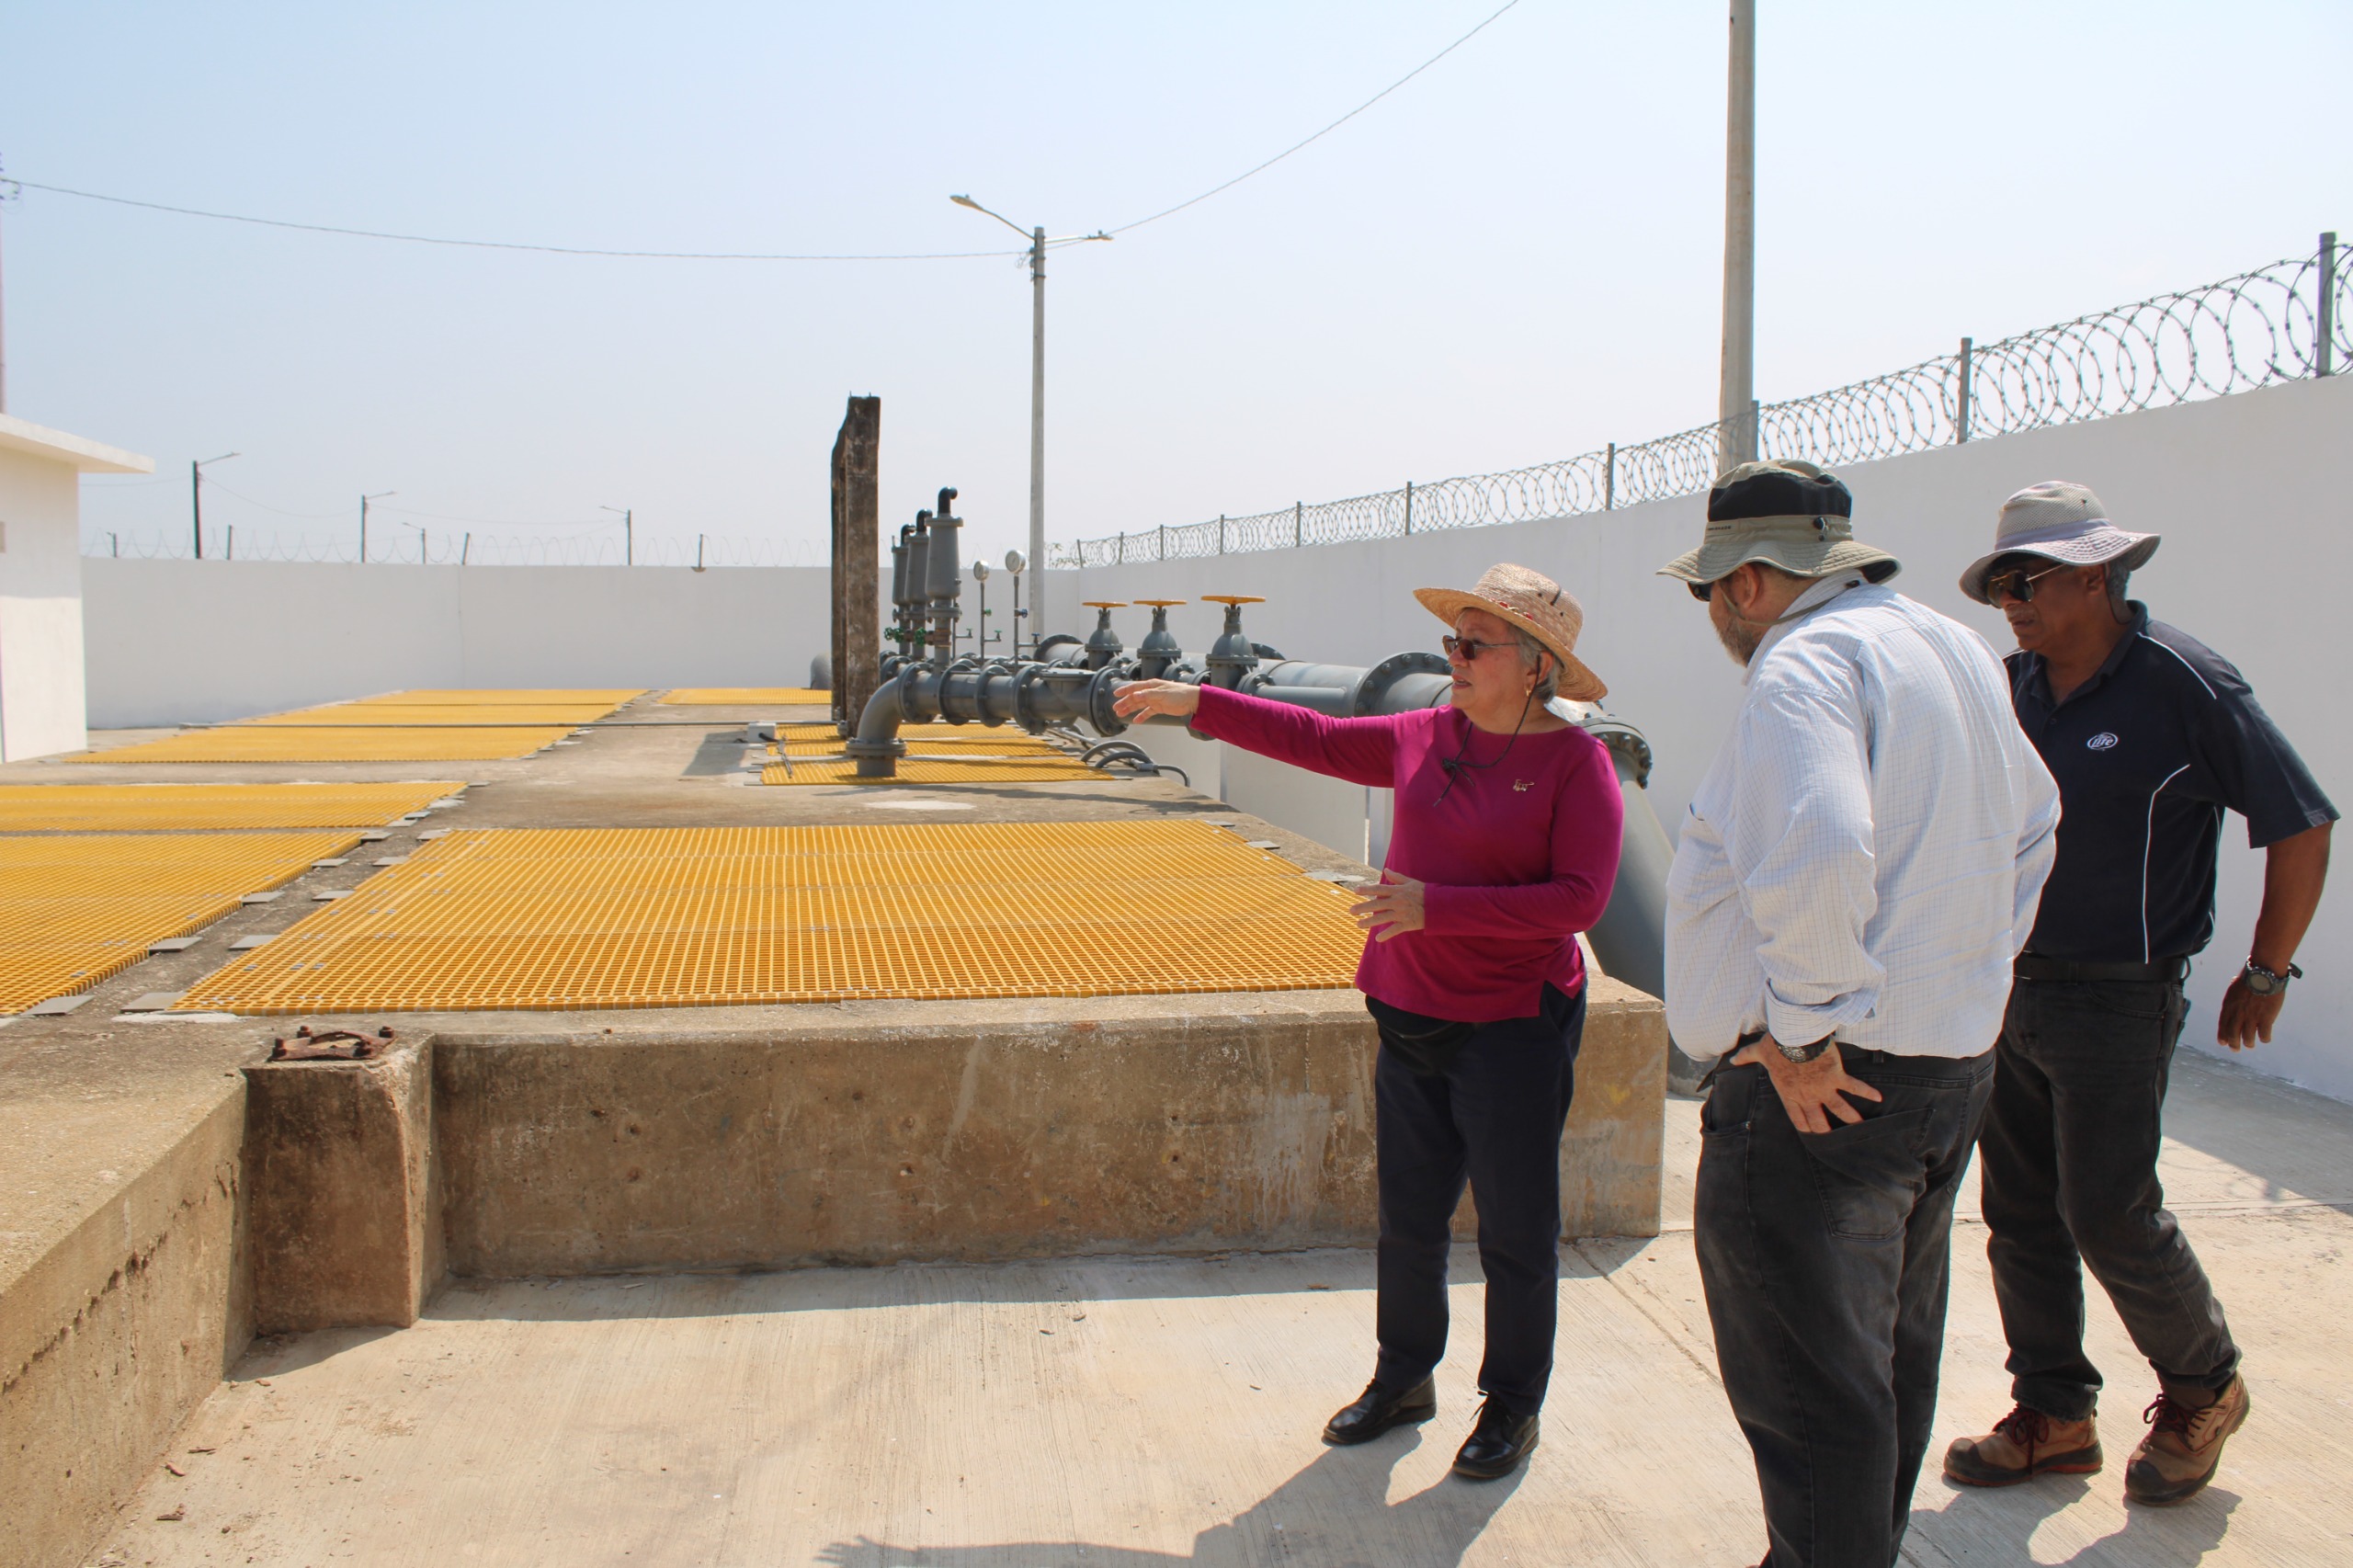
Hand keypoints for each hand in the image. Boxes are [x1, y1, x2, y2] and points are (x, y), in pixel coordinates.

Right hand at [1110, 680, 1199, 720]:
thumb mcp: (1162, 693)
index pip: (1135, 687)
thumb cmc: (1179, 693)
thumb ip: (1147, 694)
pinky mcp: (1159, 707)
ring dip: (1130, 709)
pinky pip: (1148, 712)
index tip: (1115, 694)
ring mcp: (1155, 700)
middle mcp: (1151, 692)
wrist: (1192, 701)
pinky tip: (1136, 720)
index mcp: (1151, 685)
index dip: (1125, 690)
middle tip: (1115, 708)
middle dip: (1125, 702)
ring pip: (1139, 705)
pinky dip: (1141, 716)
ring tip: (1121, 714)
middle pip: (1135, 697)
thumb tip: (1134, 695)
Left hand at [1350, 872, 1425, 941]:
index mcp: (1398, 891)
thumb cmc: (1425, 892)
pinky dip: (1386, 935)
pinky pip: (1394, 930)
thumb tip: (1386, 869)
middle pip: (1376, 904)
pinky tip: (1377, 939)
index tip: (1355, 891)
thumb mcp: (1411, 882)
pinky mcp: (1407, 923)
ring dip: (1369, 922)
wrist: (1439, 905)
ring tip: (1358, 924)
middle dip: (1362, 907)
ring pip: (1382, 918)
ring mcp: (1402, 913)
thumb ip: (1397, 877)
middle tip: (1351, 911)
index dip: (1366, 890)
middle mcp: (1397, 902)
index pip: (1379, 889)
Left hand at [1731, 1036, 1883, 1134]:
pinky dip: (1867, 1092)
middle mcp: (1807, 1096)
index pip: (1796, 1116)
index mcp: (1789, 1093)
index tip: (1810, 1134)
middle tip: (1833, 1139)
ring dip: (1850, 1118)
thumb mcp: (1758, 1052)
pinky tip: (1878, 1098)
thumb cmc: (1776, 1045)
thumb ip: (1746, 1058)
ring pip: (1839, 1109)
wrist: (1795, 1037)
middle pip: (1817, 1119)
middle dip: (1825, 1130)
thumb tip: (1733, 1059)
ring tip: (1860, 1127)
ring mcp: (1823, 1089)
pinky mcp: (1837, 1077)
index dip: (1804, 1126)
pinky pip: (1855, 1087)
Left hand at [2214, 975, 2283, 1051]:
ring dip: (2248, 1043)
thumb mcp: (2234, 989)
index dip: (2222, 1035)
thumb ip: (2233, 1001)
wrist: (2263, 975)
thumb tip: (2233, 1005)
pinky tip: (2265, 1039)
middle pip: (2233, 1034)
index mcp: (2229, 1006)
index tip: (2223, 1043)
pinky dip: (2264, 1039)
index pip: (2223, 1025)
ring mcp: (2251, 1017)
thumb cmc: (2250, 978)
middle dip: (2233, 1044)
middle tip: (2235, 1049)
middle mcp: (2238, 1014)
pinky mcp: (2266, 1019)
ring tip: (2250, 1045)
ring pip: (2248, 1038)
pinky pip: (2264, 1034)